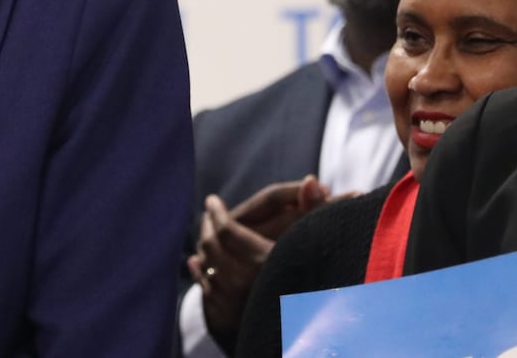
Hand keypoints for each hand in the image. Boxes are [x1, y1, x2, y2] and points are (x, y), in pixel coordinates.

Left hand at [187, 176, 331, 347]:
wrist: (307, 335)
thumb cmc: (317, 275)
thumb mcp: (316, 239)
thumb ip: (313, 208)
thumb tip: (310, 180)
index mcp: (265, 262)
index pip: (228, 230)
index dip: (217, 214)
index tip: (211, 201)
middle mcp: (245, 285)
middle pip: (212, 247)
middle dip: (209, 228)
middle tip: (209, 214)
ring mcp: (233, 306)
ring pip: (208, 269)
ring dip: (205, 251)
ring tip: (206, 235)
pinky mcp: (226, 323)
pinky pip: (208, 292)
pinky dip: (202, 275)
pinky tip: (199, 264)